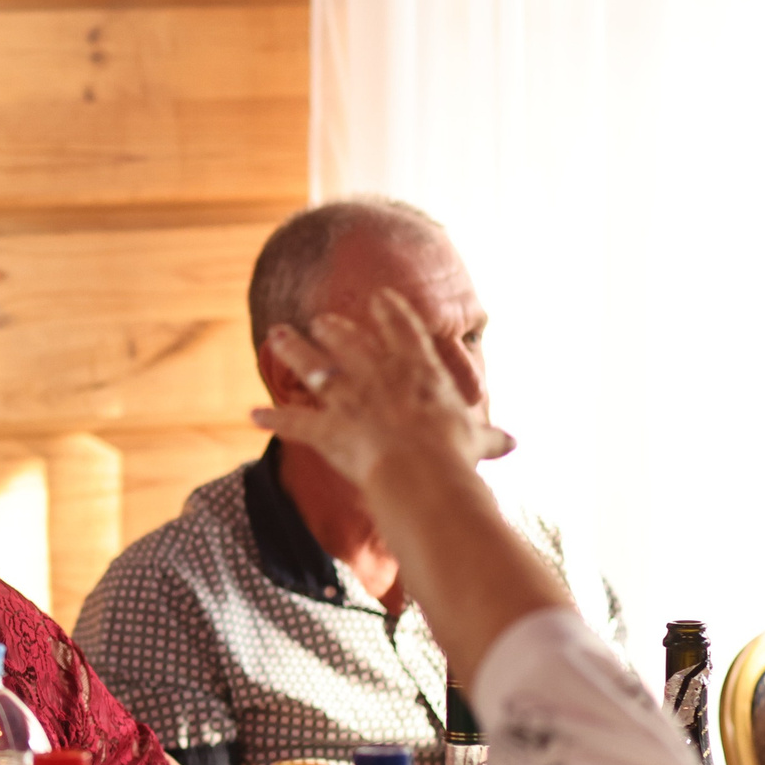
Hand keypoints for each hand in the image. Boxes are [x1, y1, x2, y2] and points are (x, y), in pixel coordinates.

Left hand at [251, 290, 515, 490]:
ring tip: (276, 335)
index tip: (380, 295)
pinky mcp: (325, 428)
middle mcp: (378, 377)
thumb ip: (486, 438)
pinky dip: (274, 419)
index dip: (391, 312)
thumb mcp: (475, 440)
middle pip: (351, 343)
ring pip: (314, 368)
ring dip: (293, 351)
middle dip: (334, 328)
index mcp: (418, 372)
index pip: (404, 332)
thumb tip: (510, 443)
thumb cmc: (453, 452)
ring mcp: (348, 400)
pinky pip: (294, 422)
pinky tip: (253, 414)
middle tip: (320, 317)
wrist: (420, 468)